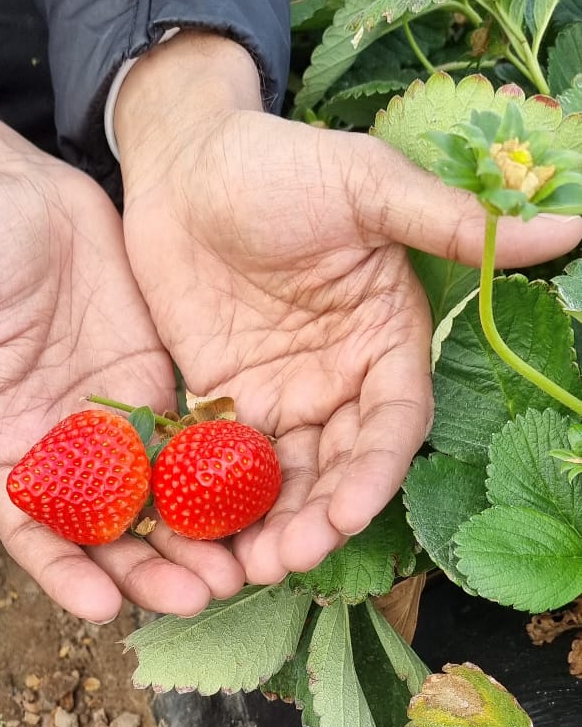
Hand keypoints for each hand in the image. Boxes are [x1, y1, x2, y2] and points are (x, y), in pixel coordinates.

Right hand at [0, 101, 244, 620]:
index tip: (103, 608)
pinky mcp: (161, 389)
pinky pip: (195, 447)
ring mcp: (117, 424)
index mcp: (9, 448)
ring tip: (238, 570)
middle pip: (111, 534)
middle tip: (199, 597)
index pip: (35, 533)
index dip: (64, 576)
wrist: (18, 187)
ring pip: (161, 502)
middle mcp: (66, 451)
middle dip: (150, 571)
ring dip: (196, 540)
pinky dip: (221, 482)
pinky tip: (259, 504)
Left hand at [116, 34, 581, 582]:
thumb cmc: (283, 162)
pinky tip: (197, 540)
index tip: (346, 512)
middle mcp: (340, 381)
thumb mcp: (369, 185)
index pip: (393, 423)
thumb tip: (569, 229)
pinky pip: (223, 466)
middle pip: (340, 468)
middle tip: (287, 559)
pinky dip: (216, 506)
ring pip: (285, 481)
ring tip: (247, 567)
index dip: (374, 472)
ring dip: (271, 528)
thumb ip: (452, 224)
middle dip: (319, 518)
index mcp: (387, 340)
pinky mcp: (224, 402)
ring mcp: (282, 397)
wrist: (184, 159)